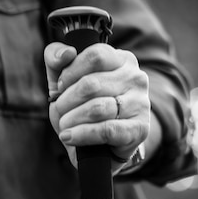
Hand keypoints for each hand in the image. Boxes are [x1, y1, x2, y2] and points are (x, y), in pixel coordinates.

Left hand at [45, 42, 150, 171]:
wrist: (104, 145)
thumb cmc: (84, 106)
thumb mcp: (65, 80)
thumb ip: (56, 59)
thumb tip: (66, 53)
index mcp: (122, 59)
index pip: (95, 56)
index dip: (71, 72)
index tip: (61, 87)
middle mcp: (136, 78)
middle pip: (92, 84)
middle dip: (67, 100)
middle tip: (60, 109)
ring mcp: (141, 103)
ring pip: (97, 108)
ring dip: (71, 119)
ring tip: (64, 125)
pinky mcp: (140, 129)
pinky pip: (106, 129)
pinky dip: (82, 134)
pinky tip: (69, 137)